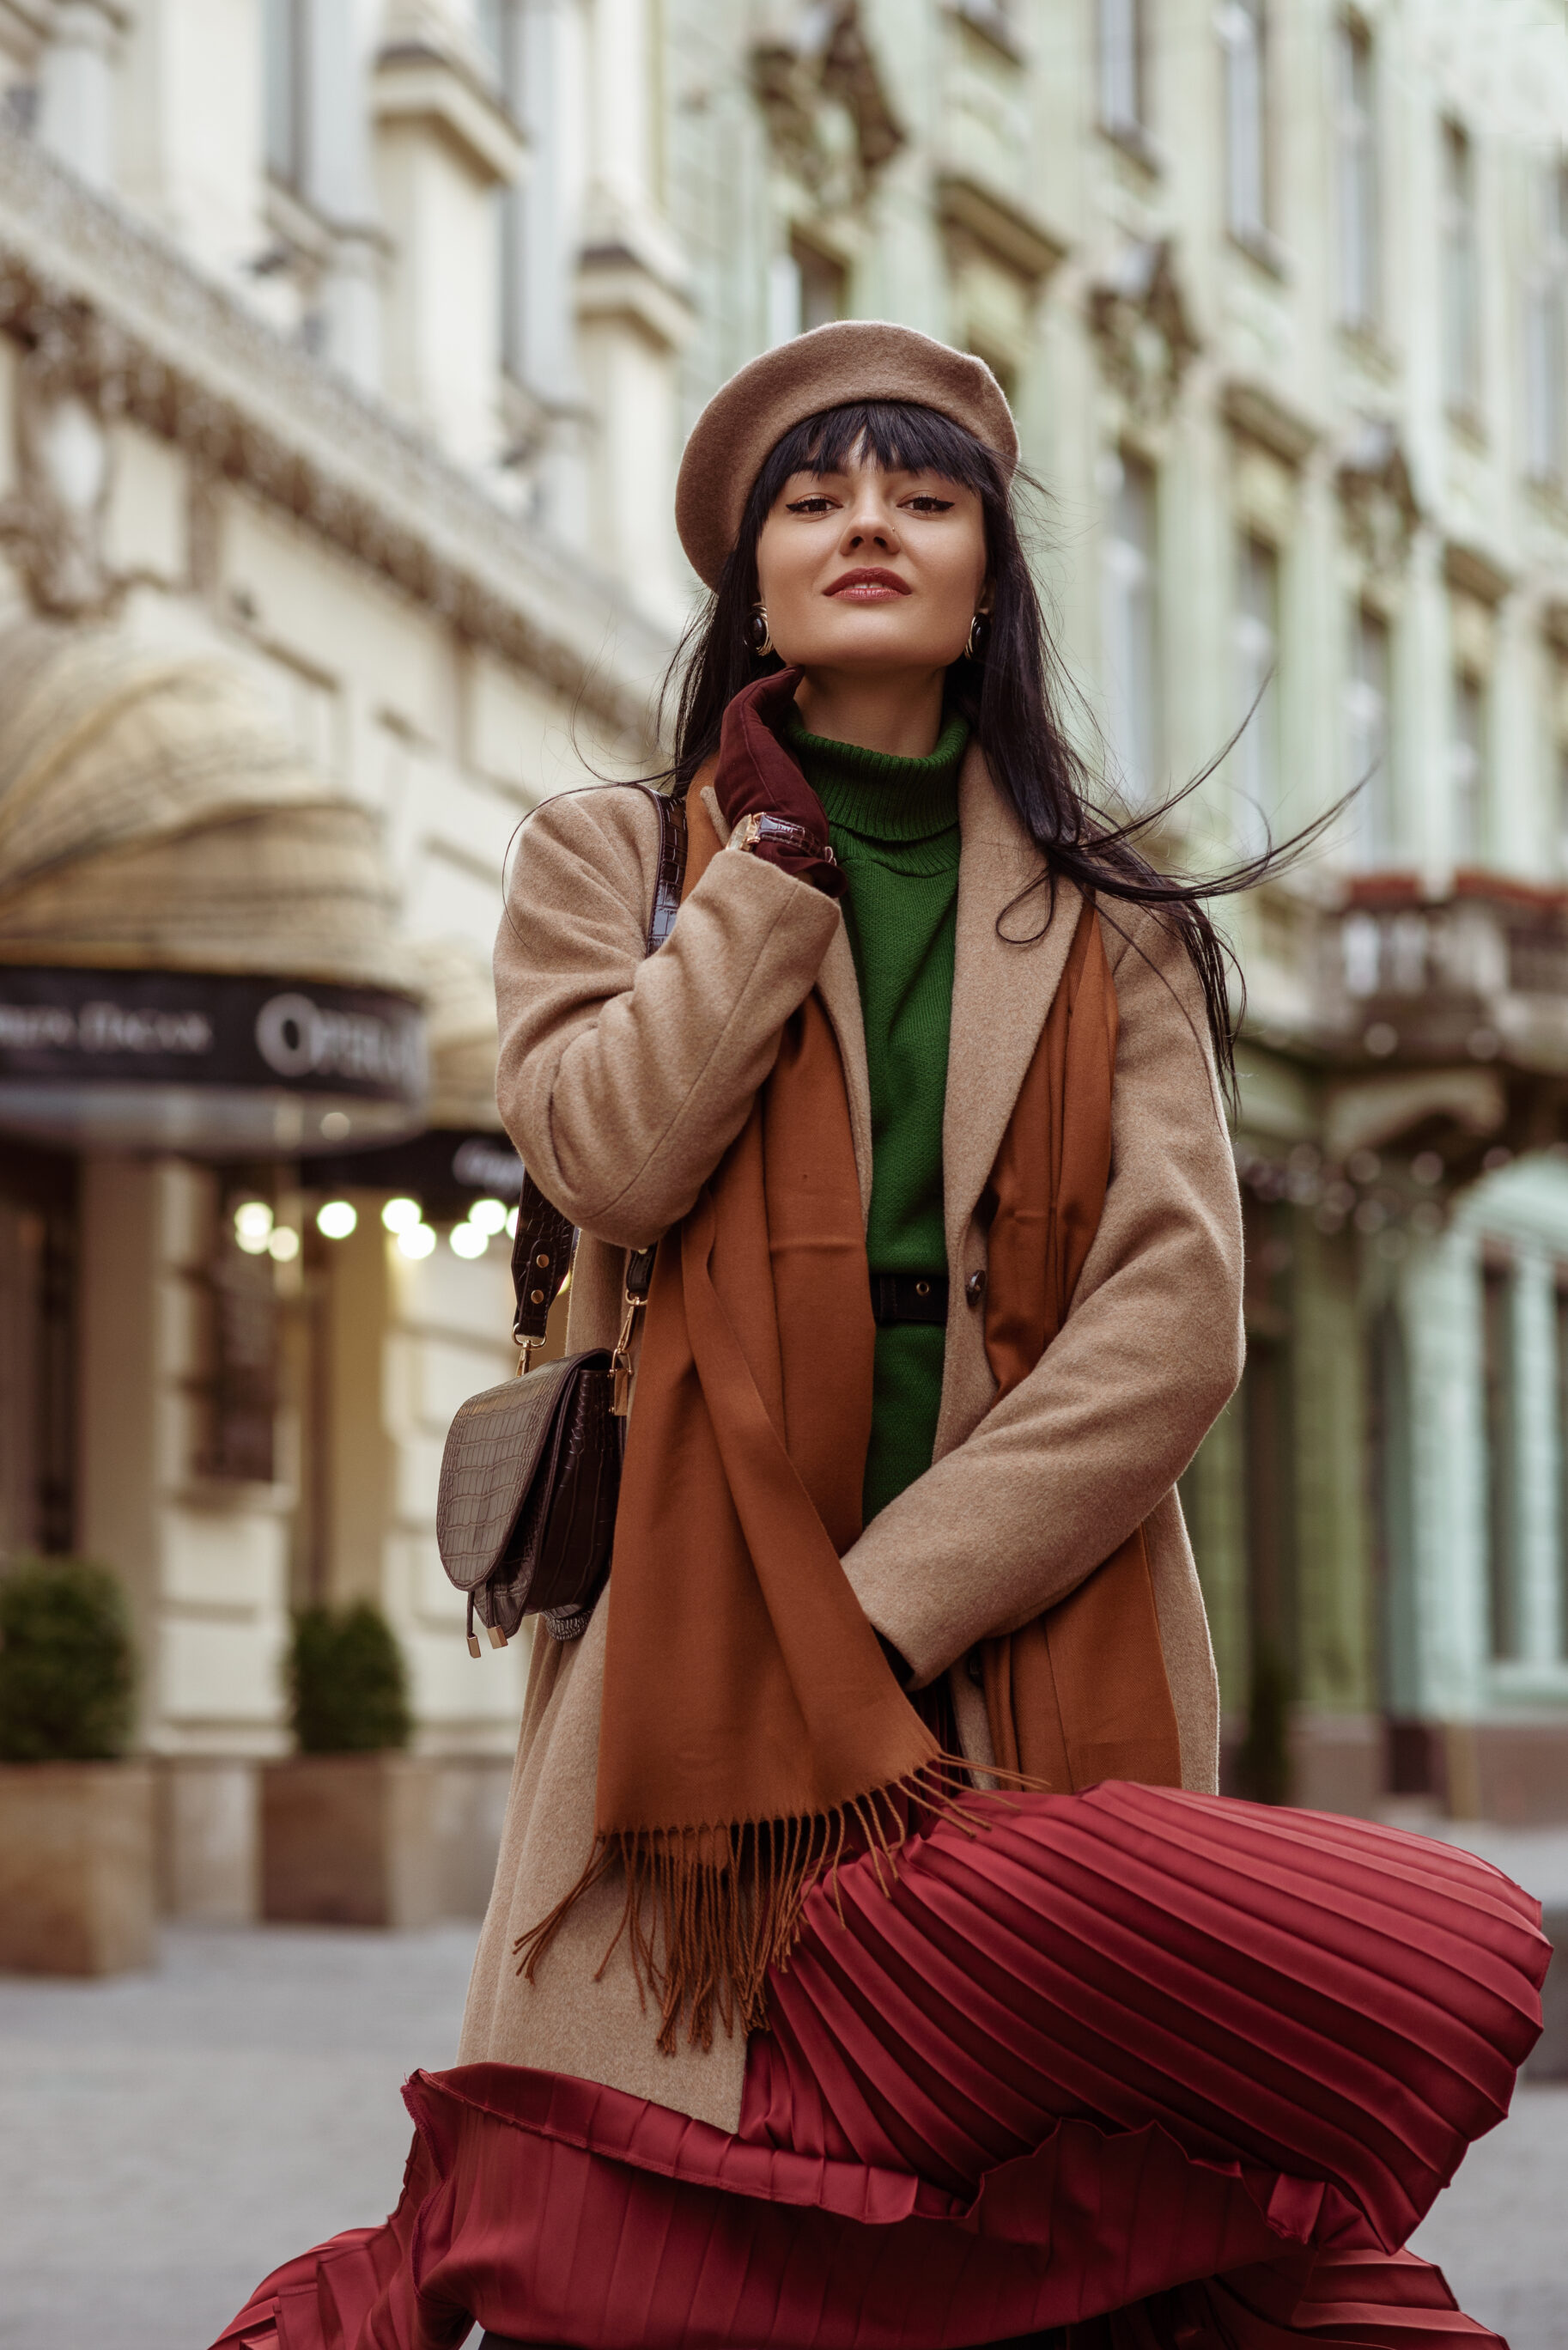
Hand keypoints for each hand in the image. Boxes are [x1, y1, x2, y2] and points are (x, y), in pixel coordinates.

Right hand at [713, 667, 842, 895]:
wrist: (781, 847)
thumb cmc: (792, 839)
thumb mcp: (790, 808)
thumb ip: (787, 785)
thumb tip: (798, 766)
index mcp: (740, 788)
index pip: (751, 746)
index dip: (770, 724)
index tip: (790, 711)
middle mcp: (731, 769)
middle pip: (744, 725)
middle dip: (767, 702)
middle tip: (789, 685)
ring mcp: (734, 755)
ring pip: (742, 710)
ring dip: (767, 689)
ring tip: (791, 675)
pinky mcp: (744, 743)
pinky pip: (749, 703)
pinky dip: (768, 687)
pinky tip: (789, 678)